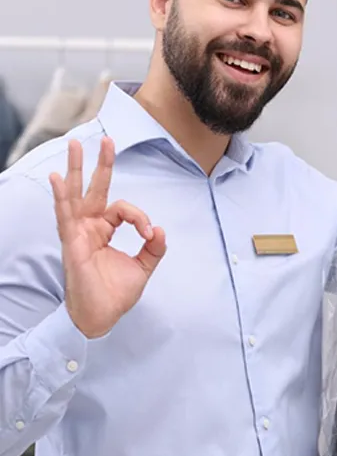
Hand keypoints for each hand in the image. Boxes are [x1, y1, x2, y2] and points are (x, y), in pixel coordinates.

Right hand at [49, 137, 166, 338]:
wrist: (102, 317)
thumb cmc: (115, 293)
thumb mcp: (143, 267)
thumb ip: (154, 248)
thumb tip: (160, 230)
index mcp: (104, 230)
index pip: (122, 209)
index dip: (139, 217)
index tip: (150, 235)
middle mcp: (89, 227)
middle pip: (94, 189)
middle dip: (100, 164)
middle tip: (106, 139)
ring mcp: (78, 233)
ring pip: (76, 195)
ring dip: (76, 170)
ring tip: (74, 144)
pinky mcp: (72, 244)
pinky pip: (65, 216)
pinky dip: (61, 197)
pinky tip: (57, 178)